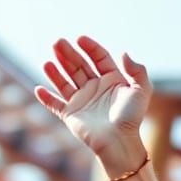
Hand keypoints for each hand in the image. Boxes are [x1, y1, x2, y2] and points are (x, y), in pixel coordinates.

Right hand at [34, 37, 150, 169]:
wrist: (119, 142)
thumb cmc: (131, 118)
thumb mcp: (142, 91)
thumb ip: (137, 70)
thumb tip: (123, 52)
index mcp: (112, 80)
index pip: (99, 58)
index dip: (90, 47)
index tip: (80, 39)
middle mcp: (95, 88)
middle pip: (78, 66)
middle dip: (68, 54)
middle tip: (57, 42)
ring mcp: (82, 101)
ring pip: (65, 81)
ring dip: (55, 71)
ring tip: (48, 61)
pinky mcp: (71, 115)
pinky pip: (55, 105)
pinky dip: (46, 98)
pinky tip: (39, 89)